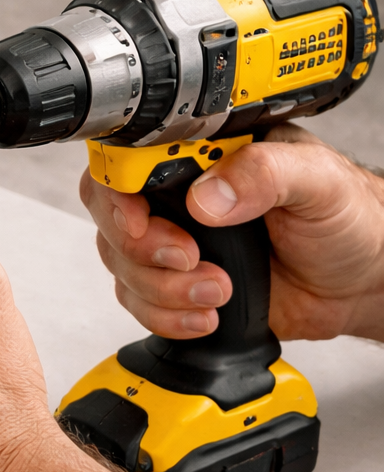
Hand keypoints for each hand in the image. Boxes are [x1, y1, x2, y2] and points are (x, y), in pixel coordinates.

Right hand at [80, 125, 383, 342]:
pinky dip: (167, 317)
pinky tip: (206, 315)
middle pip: (113, 218)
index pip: (128, 161)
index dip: (118, 194)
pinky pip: (140, 304)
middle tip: (189, 259)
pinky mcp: (179, 287)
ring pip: (122, 267)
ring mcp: (176, 242)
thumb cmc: (346, 218)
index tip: (139, 222)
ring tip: (219, 291)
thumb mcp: (316, 180)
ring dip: (163, 290)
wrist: (360, 281)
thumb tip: (208, 195)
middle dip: (143, 250)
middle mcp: (180, 196)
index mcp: (204, 155)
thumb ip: (264, 174)